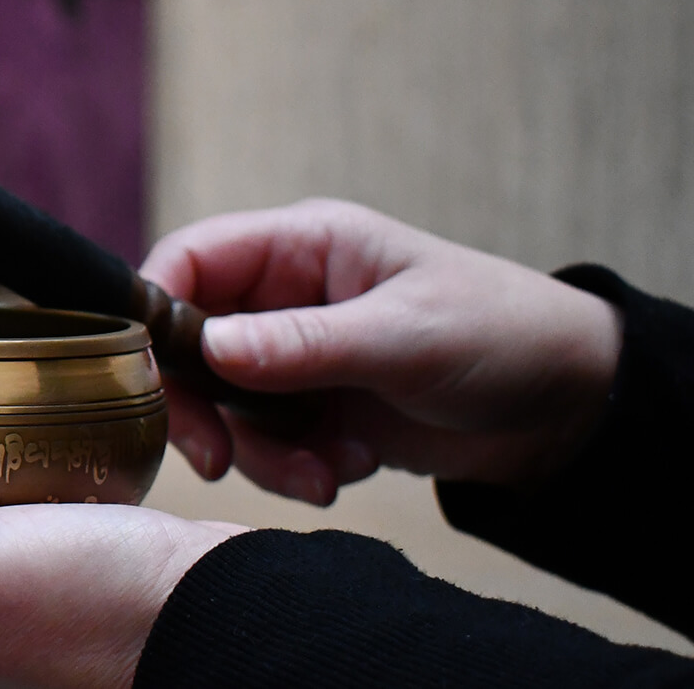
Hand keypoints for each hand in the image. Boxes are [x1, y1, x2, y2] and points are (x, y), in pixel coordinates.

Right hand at [139, 199, 621, 503]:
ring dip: (261, 453)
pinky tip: (351, 469)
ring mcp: (294, 356)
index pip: (189, 260)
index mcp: (301, 246)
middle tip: (216, 461)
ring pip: (221, 407)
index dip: (155, 313)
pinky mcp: (310, 408)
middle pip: (187, 346)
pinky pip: (261, 444)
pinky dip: (293, 468)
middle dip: (200, 409)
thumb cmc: (500, 335)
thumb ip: (302, 345)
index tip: (152, 377)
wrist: (566, 409)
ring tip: (328, 473)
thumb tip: (207, 348)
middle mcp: (283, 296)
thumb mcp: (403, 337)